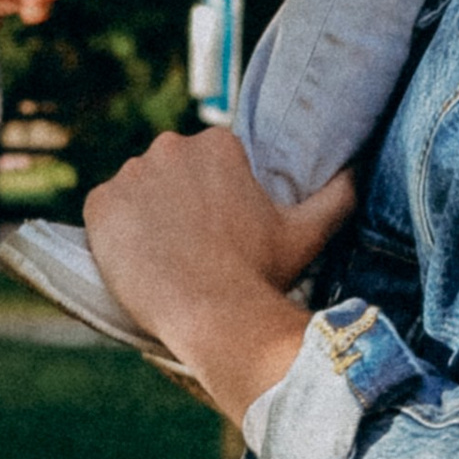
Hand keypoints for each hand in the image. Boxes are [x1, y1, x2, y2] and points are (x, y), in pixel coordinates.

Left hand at [85, 128, 356, 425]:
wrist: (212, 314)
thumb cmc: (260, 273)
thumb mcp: (308, 232)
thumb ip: (338, 195)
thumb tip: (359, 172)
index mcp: (217, 144)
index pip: (210, 161)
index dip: (216, 195)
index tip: (221, 227)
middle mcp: (170, 147)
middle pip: (171, 171)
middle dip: (180, 200)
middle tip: (195, 245)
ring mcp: (130, 175)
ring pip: (137, 191)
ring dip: (147, 215)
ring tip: (167, 256)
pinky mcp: (100, 205)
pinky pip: (104, 213)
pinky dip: (115, 232)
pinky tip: (136, 259)